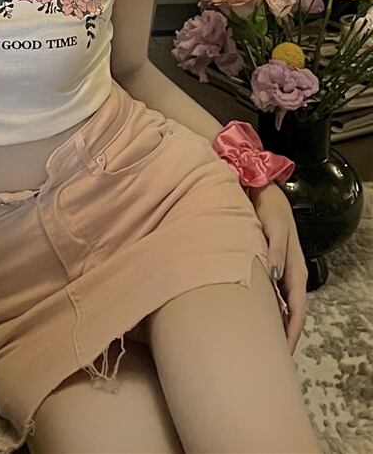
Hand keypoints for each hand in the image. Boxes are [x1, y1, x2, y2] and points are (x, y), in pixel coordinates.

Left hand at [248, 183, 308, 355]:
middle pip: (290, 313)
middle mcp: (290, 274)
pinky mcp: (269, 266)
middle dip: (283, 336)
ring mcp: (281, 272)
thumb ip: (275, 250)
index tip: (284, 351)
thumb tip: (276, 276)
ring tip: (261, 344)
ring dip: (274, 324)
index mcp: (296, 269)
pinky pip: (270, 294)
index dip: (292, 331)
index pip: (297, 309)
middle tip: (270, 358)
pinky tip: (254, 317)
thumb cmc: (270, 210)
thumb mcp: (274, 228)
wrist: (263, 193)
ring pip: (281, 306)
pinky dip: (266, 309)